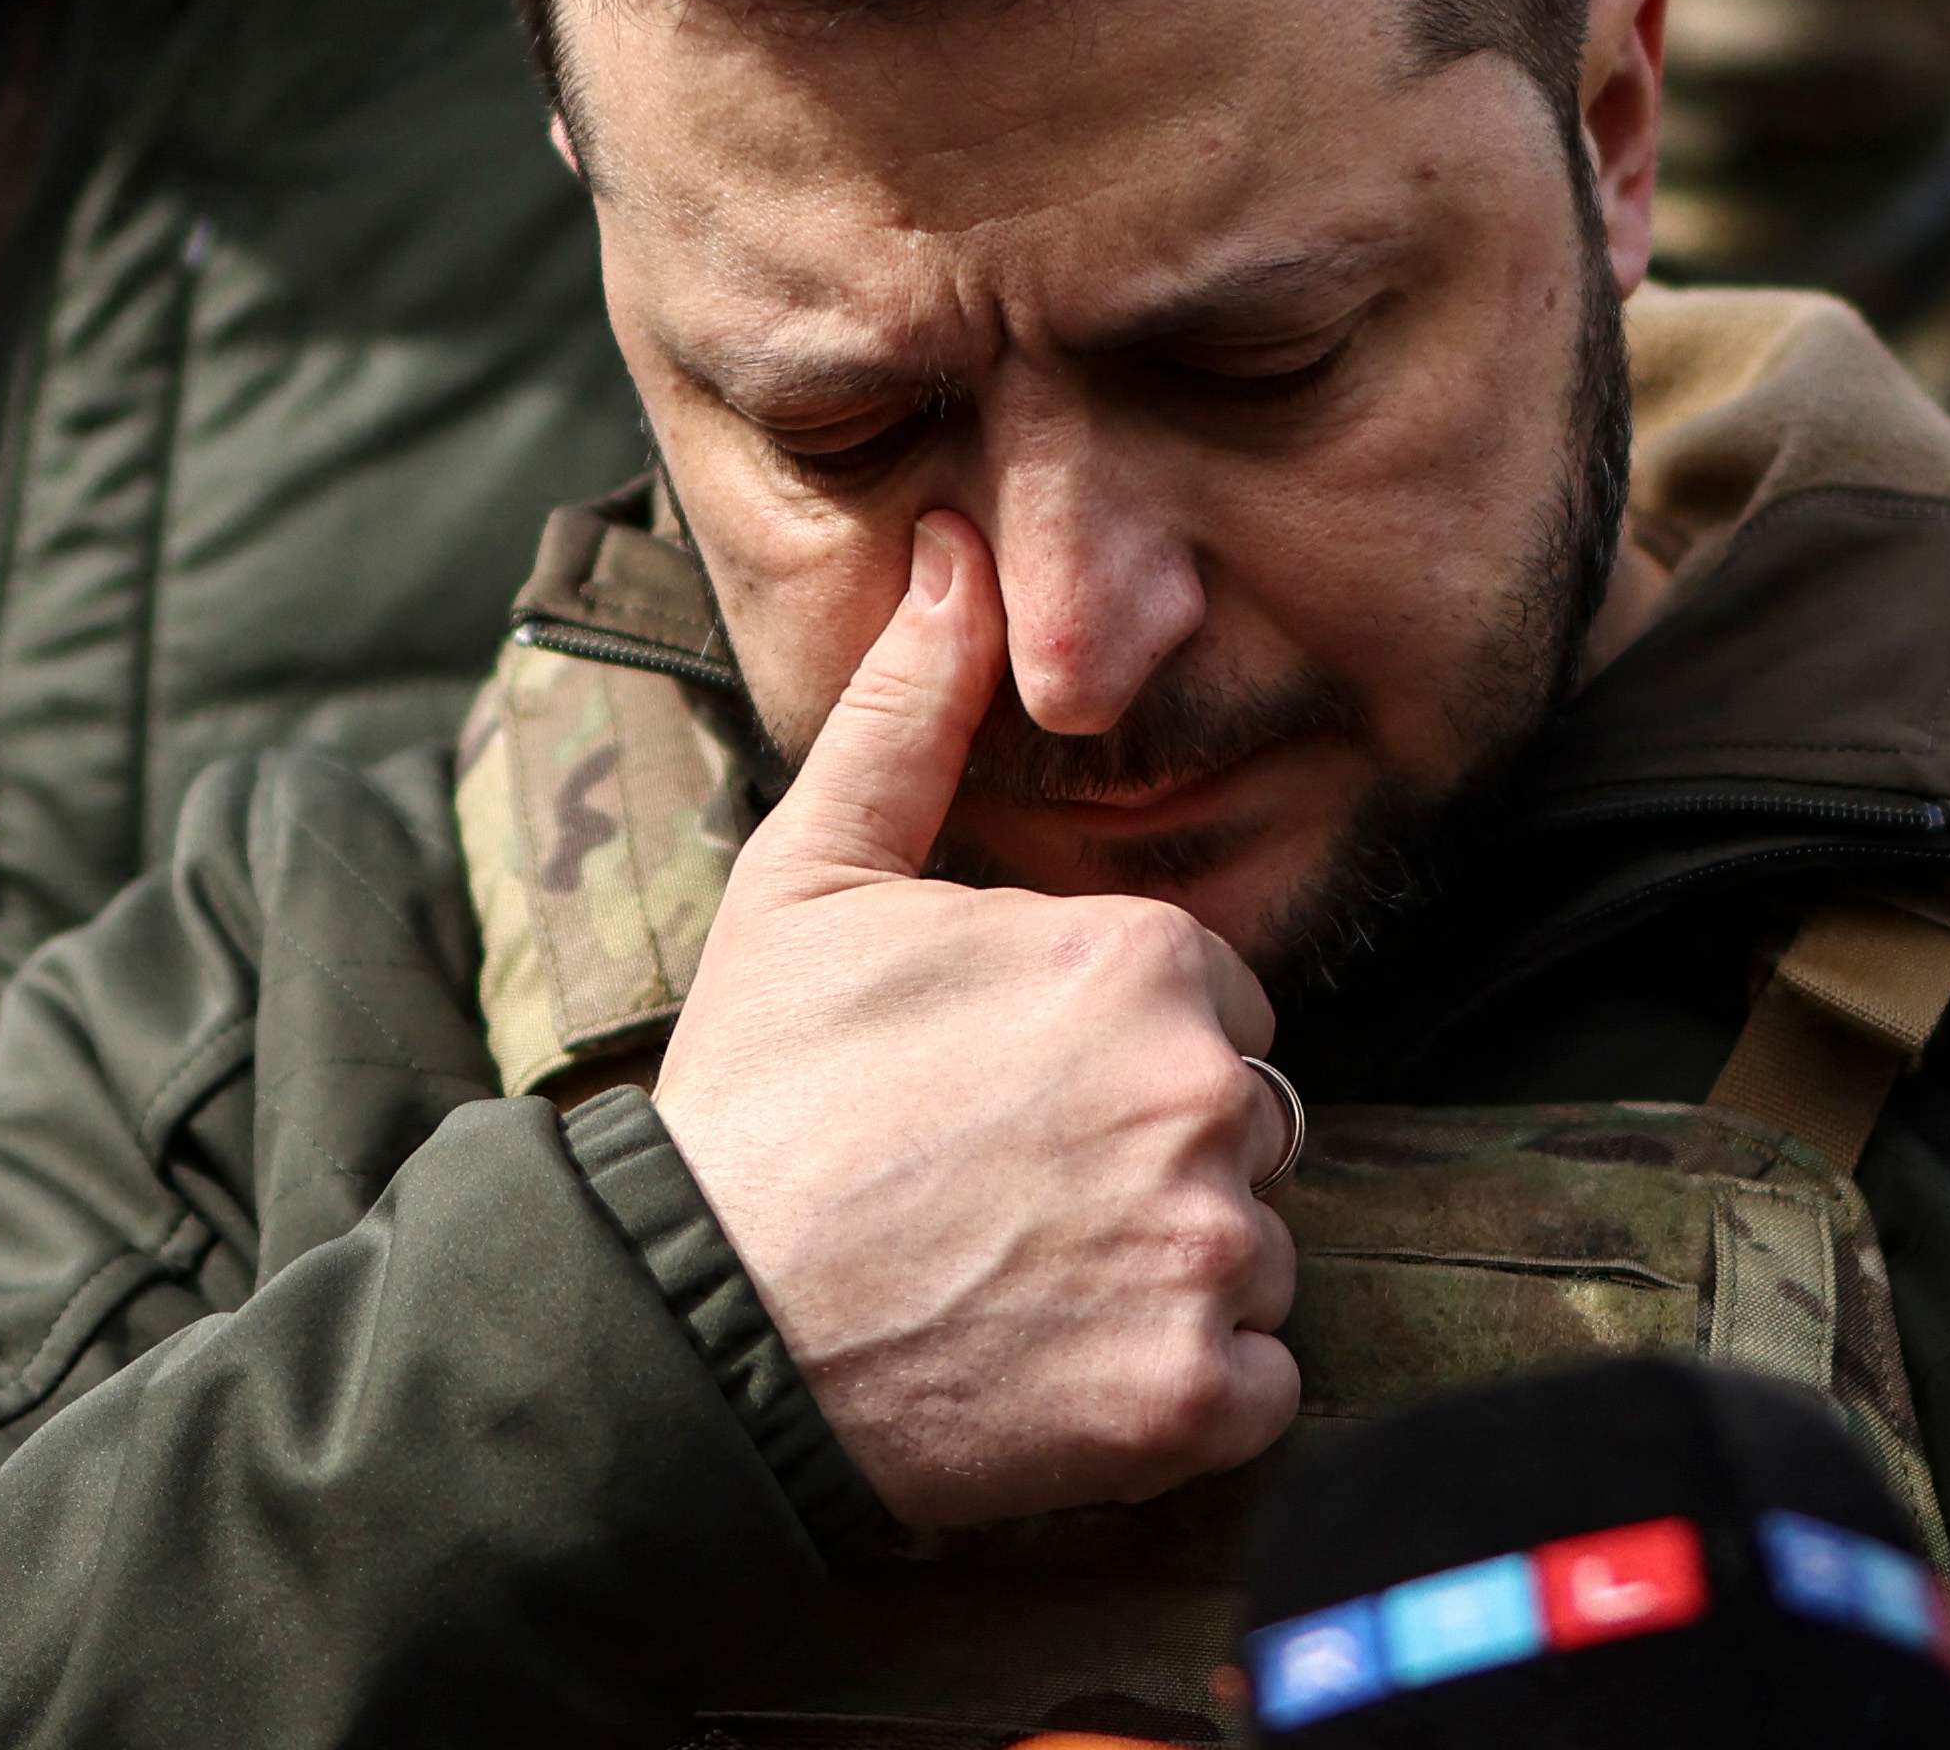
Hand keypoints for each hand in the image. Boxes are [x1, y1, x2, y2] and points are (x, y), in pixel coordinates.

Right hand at [654, 515, 1303, 1526]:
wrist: (692, 1330)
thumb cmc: (755, 1100)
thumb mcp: (815, 877)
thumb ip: (913, 710)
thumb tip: (954, 551)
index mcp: (1147, 958)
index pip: (1213, 1004)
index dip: (1117, 1052)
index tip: (1014, 1099)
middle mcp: (1205, 1094)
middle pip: (1247, 1124)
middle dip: (1155, 1158)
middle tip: (1011, 1198)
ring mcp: (1206, 1249)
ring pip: (1256, 1252)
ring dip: (1171, 1276)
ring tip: (1023, 1284)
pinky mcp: (1195, 1397)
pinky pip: (1257, 1387)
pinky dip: (1185, 1397)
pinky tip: (1065, 1372)